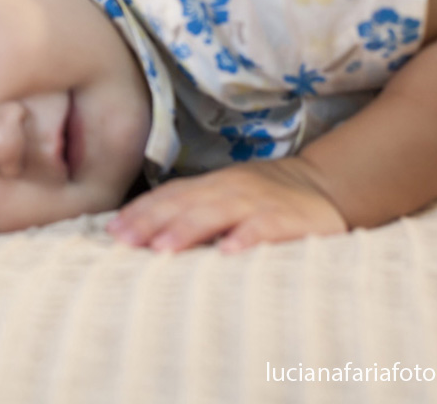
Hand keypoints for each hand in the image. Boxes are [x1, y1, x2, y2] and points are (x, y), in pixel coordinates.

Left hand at [106, 157, 346, 252]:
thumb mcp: (224, 199)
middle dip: (151, 221)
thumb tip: (140, 236)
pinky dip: (246, 237)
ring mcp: (258, 202)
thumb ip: (190, 212)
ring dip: (187, 228)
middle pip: (184, 203)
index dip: (140, 212)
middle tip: (124, 241)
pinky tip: (228, 252)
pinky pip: (264, 227)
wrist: (324, 186)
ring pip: (217, 211)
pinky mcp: (289, 219)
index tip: (112, 232)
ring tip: (161, 248)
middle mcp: (229, 189)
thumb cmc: (261, 201)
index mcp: (210, 186)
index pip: (168, 196)